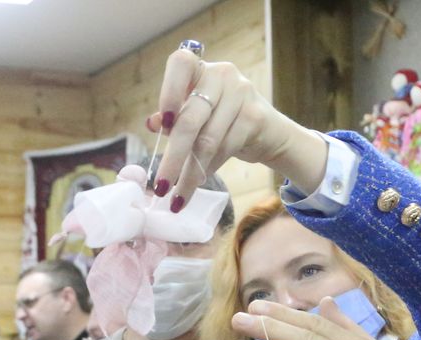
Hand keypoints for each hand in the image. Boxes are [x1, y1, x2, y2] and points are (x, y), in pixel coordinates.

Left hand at [146, 52, 326, 207]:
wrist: (268, 132)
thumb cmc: (222, 122)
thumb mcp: (195, 117)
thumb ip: (174, 118)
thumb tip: (152, 123)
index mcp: (200, 69)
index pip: (181, 63)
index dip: (168, 92)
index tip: (162, 124)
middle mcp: (221, 75)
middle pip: (190, 119)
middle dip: (173, 159)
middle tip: (160, 187)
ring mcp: (241, 93)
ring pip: (208, 140)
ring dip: (191, 173)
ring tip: (179, 196)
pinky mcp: (255, 116)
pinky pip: (225, 149)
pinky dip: (209, 168)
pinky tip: (201, 179)